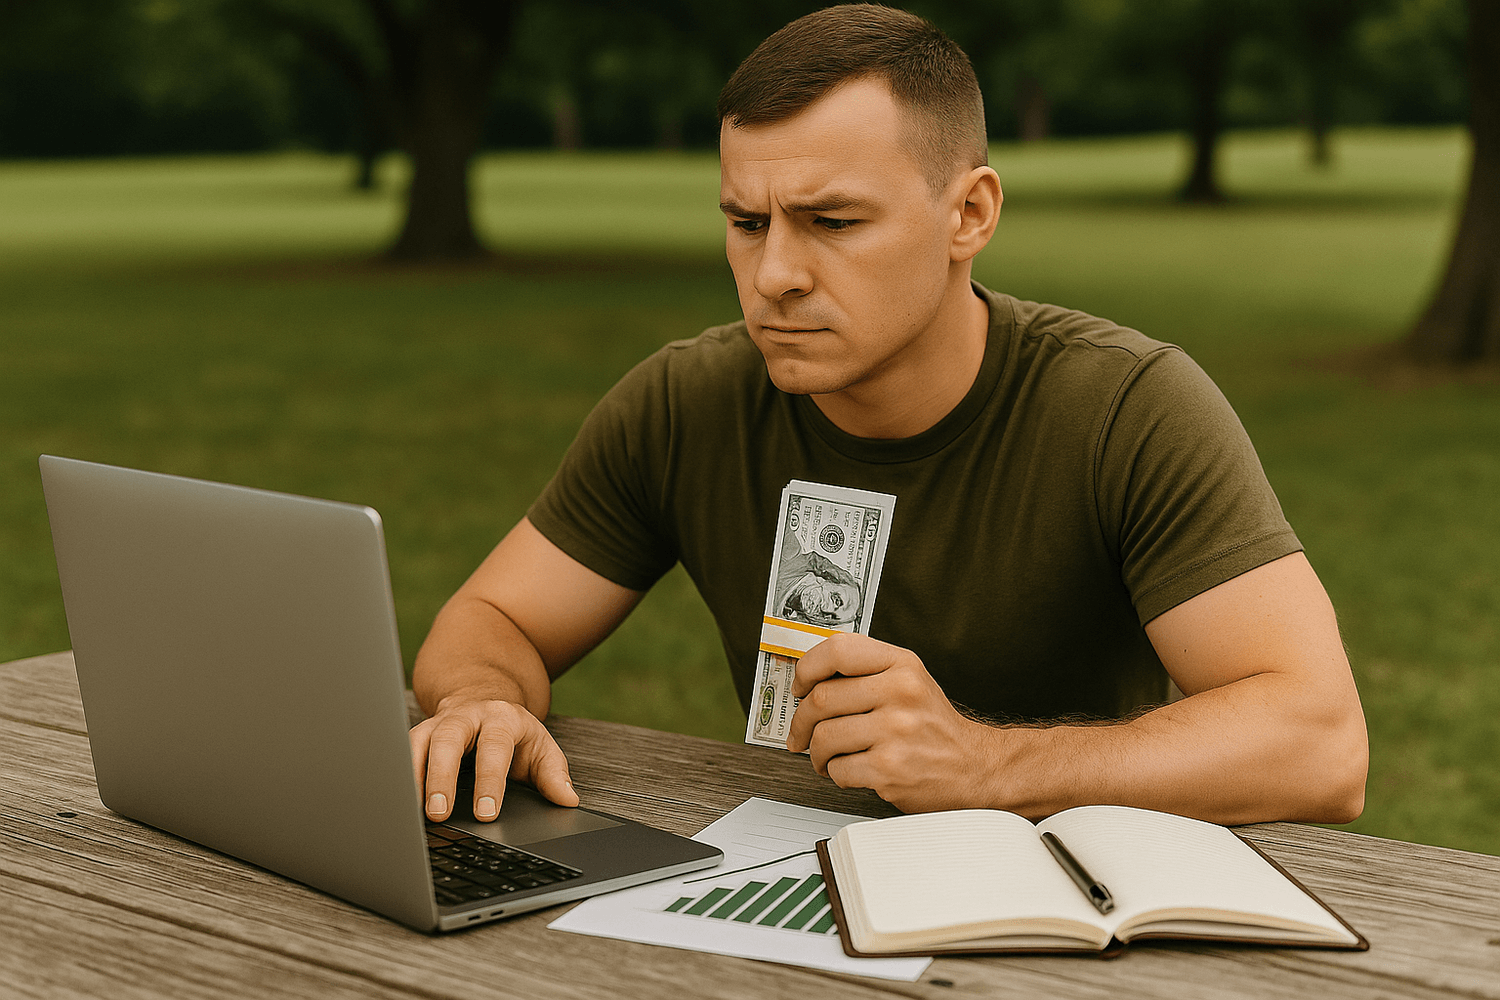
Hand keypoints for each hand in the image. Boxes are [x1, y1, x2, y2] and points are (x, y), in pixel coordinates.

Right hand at [409, 698, 578, 821]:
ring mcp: (437, 724)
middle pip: (449, 740)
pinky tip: (393, 802)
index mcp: (500, 719)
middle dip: (442, 777)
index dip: (490, 781)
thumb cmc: (513, 733)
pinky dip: (395, 776)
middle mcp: (465, 717)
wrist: (485, 700)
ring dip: (411, 777)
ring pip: (416, 743)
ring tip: (409, 812)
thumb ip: (554, 774)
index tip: (487, 813)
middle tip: (439, 814)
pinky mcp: (416, 736)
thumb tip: (568, 799)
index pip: (494, 748)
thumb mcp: (541, 747)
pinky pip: (400, 752)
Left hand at [786, 633, 994, 811]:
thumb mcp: (910, 681)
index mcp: (902, 665)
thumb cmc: (935, 726)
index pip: (837, 650)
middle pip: (821, 698)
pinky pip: (838, 768)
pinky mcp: (889, 769)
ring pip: (824, 737)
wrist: (976, 767)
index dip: (807, 668)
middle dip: (802, 721)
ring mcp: (895, 732)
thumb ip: (866, 672)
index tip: (799, 685)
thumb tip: (810, 679)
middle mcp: (900, 693)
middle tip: (802, 732)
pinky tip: (850, 769)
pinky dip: (836, 773)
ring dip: (816, 752)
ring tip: (826, 755)